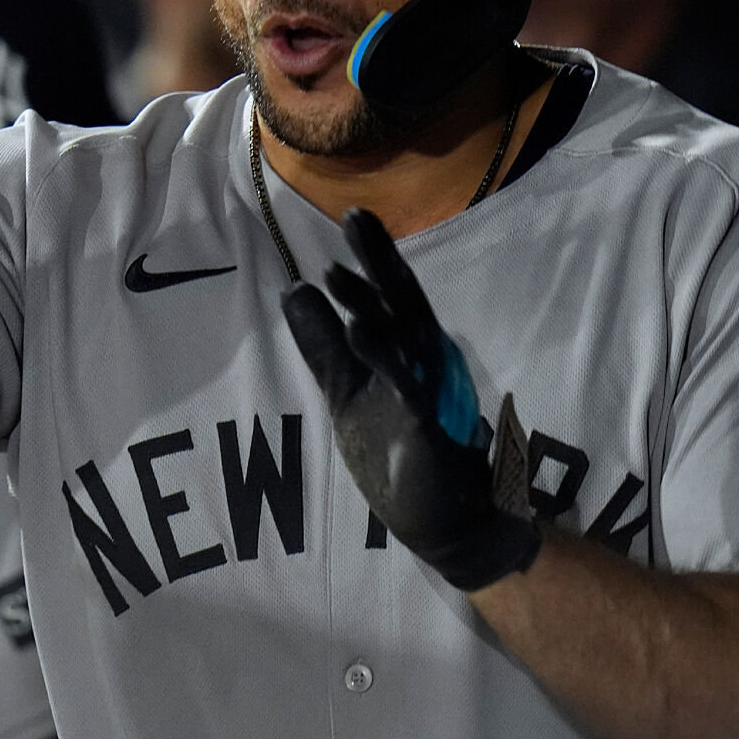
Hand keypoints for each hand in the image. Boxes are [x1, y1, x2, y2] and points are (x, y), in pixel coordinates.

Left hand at [282, 207, 538, 589]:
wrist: (443, 521)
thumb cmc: (398, 451)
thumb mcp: (347, 391)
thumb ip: (324, 344)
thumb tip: (295, 289)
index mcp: (408, 350)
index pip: (391, 295)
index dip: (374, 257)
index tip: (353, 217)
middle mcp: (424, 363)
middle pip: (403, 303)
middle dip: (380, 261)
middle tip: (355, 218)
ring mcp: (428, 393)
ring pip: (403, 339)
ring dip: (371, 306)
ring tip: (337, 272)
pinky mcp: (426, 427)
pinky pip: (404, 387)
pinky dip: (382, 359)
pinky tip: (358, 332)